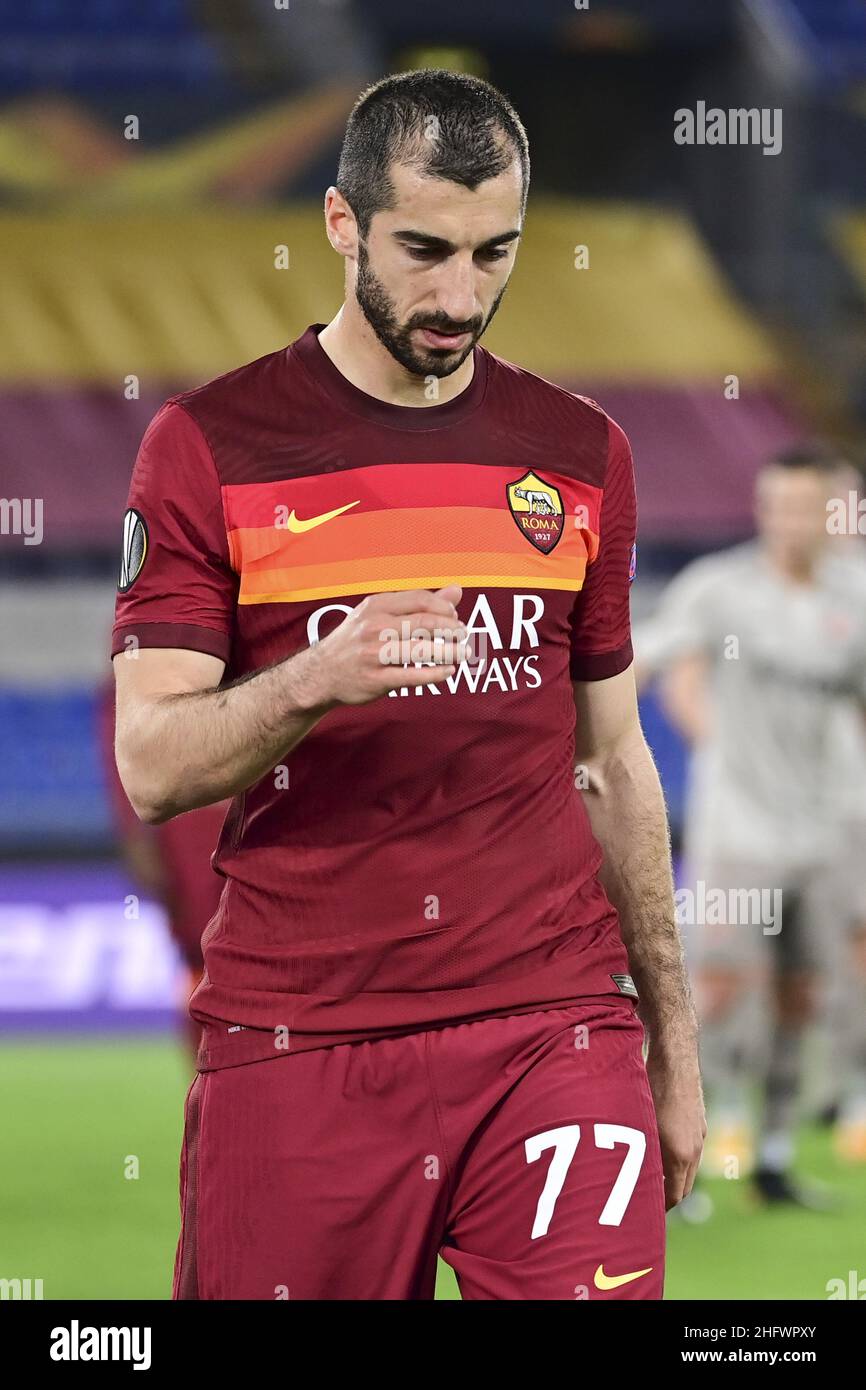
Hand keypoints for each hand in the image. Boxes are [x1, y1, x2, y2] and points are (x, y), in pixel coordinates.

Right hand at [308, 585, 466, 706]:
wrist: (320, 674)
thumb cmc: (357, 641)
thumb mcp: (380, 615)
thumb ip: (419, 604)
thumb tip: (457, 591)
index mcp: (376, 606)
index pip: (420, 600)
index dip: (444, 608)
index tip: (455, 617)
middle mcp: (373, 627)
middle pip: (424, 623)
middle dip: (451, 629)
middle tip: (463, 635)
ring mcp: (374, 654)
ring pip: (421, 650)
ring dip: (449, 652)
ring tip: (463, 653)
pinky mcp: (375, 679)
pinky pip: (411, 676)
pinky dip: (434, 673)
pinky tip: (448, 671)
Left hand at [646, 1046, 705, 1209]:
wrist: (674, 1056)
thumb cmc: (649, 1086)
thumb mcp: (640, 1123)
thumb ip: (641, 1152)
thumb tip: (631, 1176)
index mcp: (679, 1154)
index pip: (673, 1197)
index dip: (658, 1209)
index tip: (641, 1213)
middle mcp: (694, 1148)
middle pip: (682, 1187)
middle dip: (665, 1198)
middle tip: (643, 1201)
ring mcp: (699, 1135)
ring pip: (687, 1169)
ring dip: (671, 1177)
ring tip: (649, 1177)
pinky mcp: (699, 1123)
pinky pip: (691, 1151)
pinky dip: (677, 1159)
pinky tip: (659, 1150)